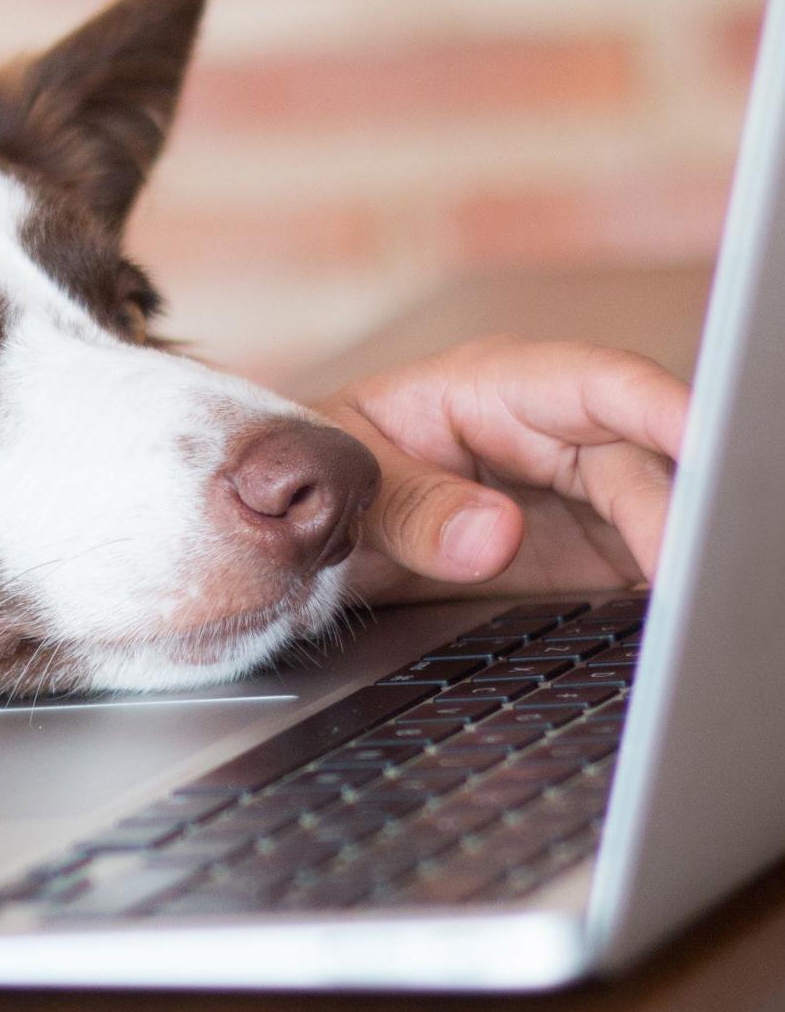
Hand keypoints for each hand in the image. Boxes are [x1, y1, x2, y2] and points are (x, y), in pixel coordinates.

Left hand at [317, 335, 689, 604]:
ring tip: (696, 607)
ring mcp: (573, 494)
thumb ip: (413, 509)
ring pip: (654, 517)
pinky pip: (635, 565)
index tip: (710, 437)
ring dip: (679, 558)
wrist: (301, 525)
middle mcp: (550, 435)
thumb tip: (492, 537)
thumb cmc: (325, 474)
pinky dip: (655, 594)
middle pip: (640, 464)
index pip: (596, 385)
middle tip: (693, 574)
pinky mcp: (580, 551)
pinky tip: (673, 626)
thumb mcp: (351, 485)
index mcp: (494, 388)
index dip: (659, 405)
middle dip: (677, 514)